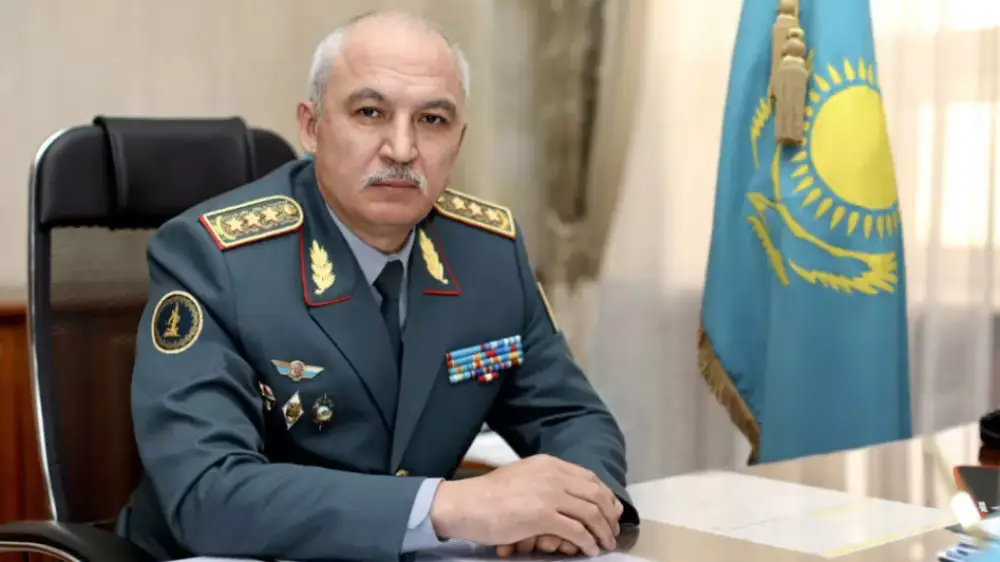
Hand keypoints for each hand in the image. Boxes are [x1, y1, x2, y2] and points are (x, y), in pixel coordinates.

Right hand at [429, 454, 622, 556]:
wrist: (466, 504)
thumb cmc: (489, 495)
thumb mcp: (523, 476)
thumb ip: (545, 481)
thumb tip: (566, 497)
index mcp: (549, 464)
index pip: (589, 477)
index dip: (605, 495)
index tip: (612, 510)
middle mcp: (553, 475)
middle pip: (595, 494)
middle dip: (609, 515)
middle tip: (613, 531)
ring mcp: (549, 494)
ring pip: (590, 513)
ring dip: (602, 531)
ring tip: (606, 544)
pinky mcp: (542, 516)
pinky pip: (576, 531)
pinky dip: (587, 542)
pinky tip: (589, 550)